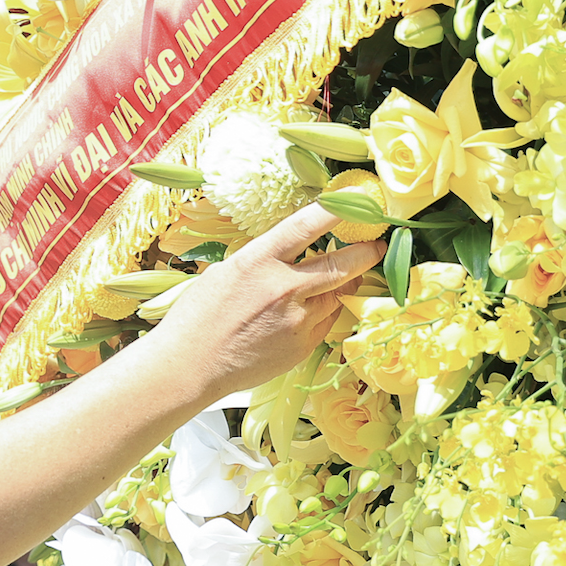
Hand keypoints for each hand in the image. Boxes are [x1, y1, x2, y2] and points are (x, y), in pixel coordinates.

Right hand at [152, 204, 383, 398]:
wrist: (189, 367)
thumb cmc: (199, 318)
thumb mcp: (227, 273)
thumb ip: (265, 261)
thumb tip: (294, 253)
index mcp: (258, 261)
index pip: (306, 226)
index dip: (339, 208)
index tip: (360, 199)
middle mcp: (283, 288)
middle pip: (342, 264)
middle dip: (365, 253)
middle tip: (375, 246)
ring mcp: (297, 320)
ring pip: (337, 295)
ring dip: (339, 286)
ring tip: (328, 284)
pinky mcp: (302, 346)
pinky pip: (324, 323)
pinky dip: (320, 315)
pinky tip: (297, 318)